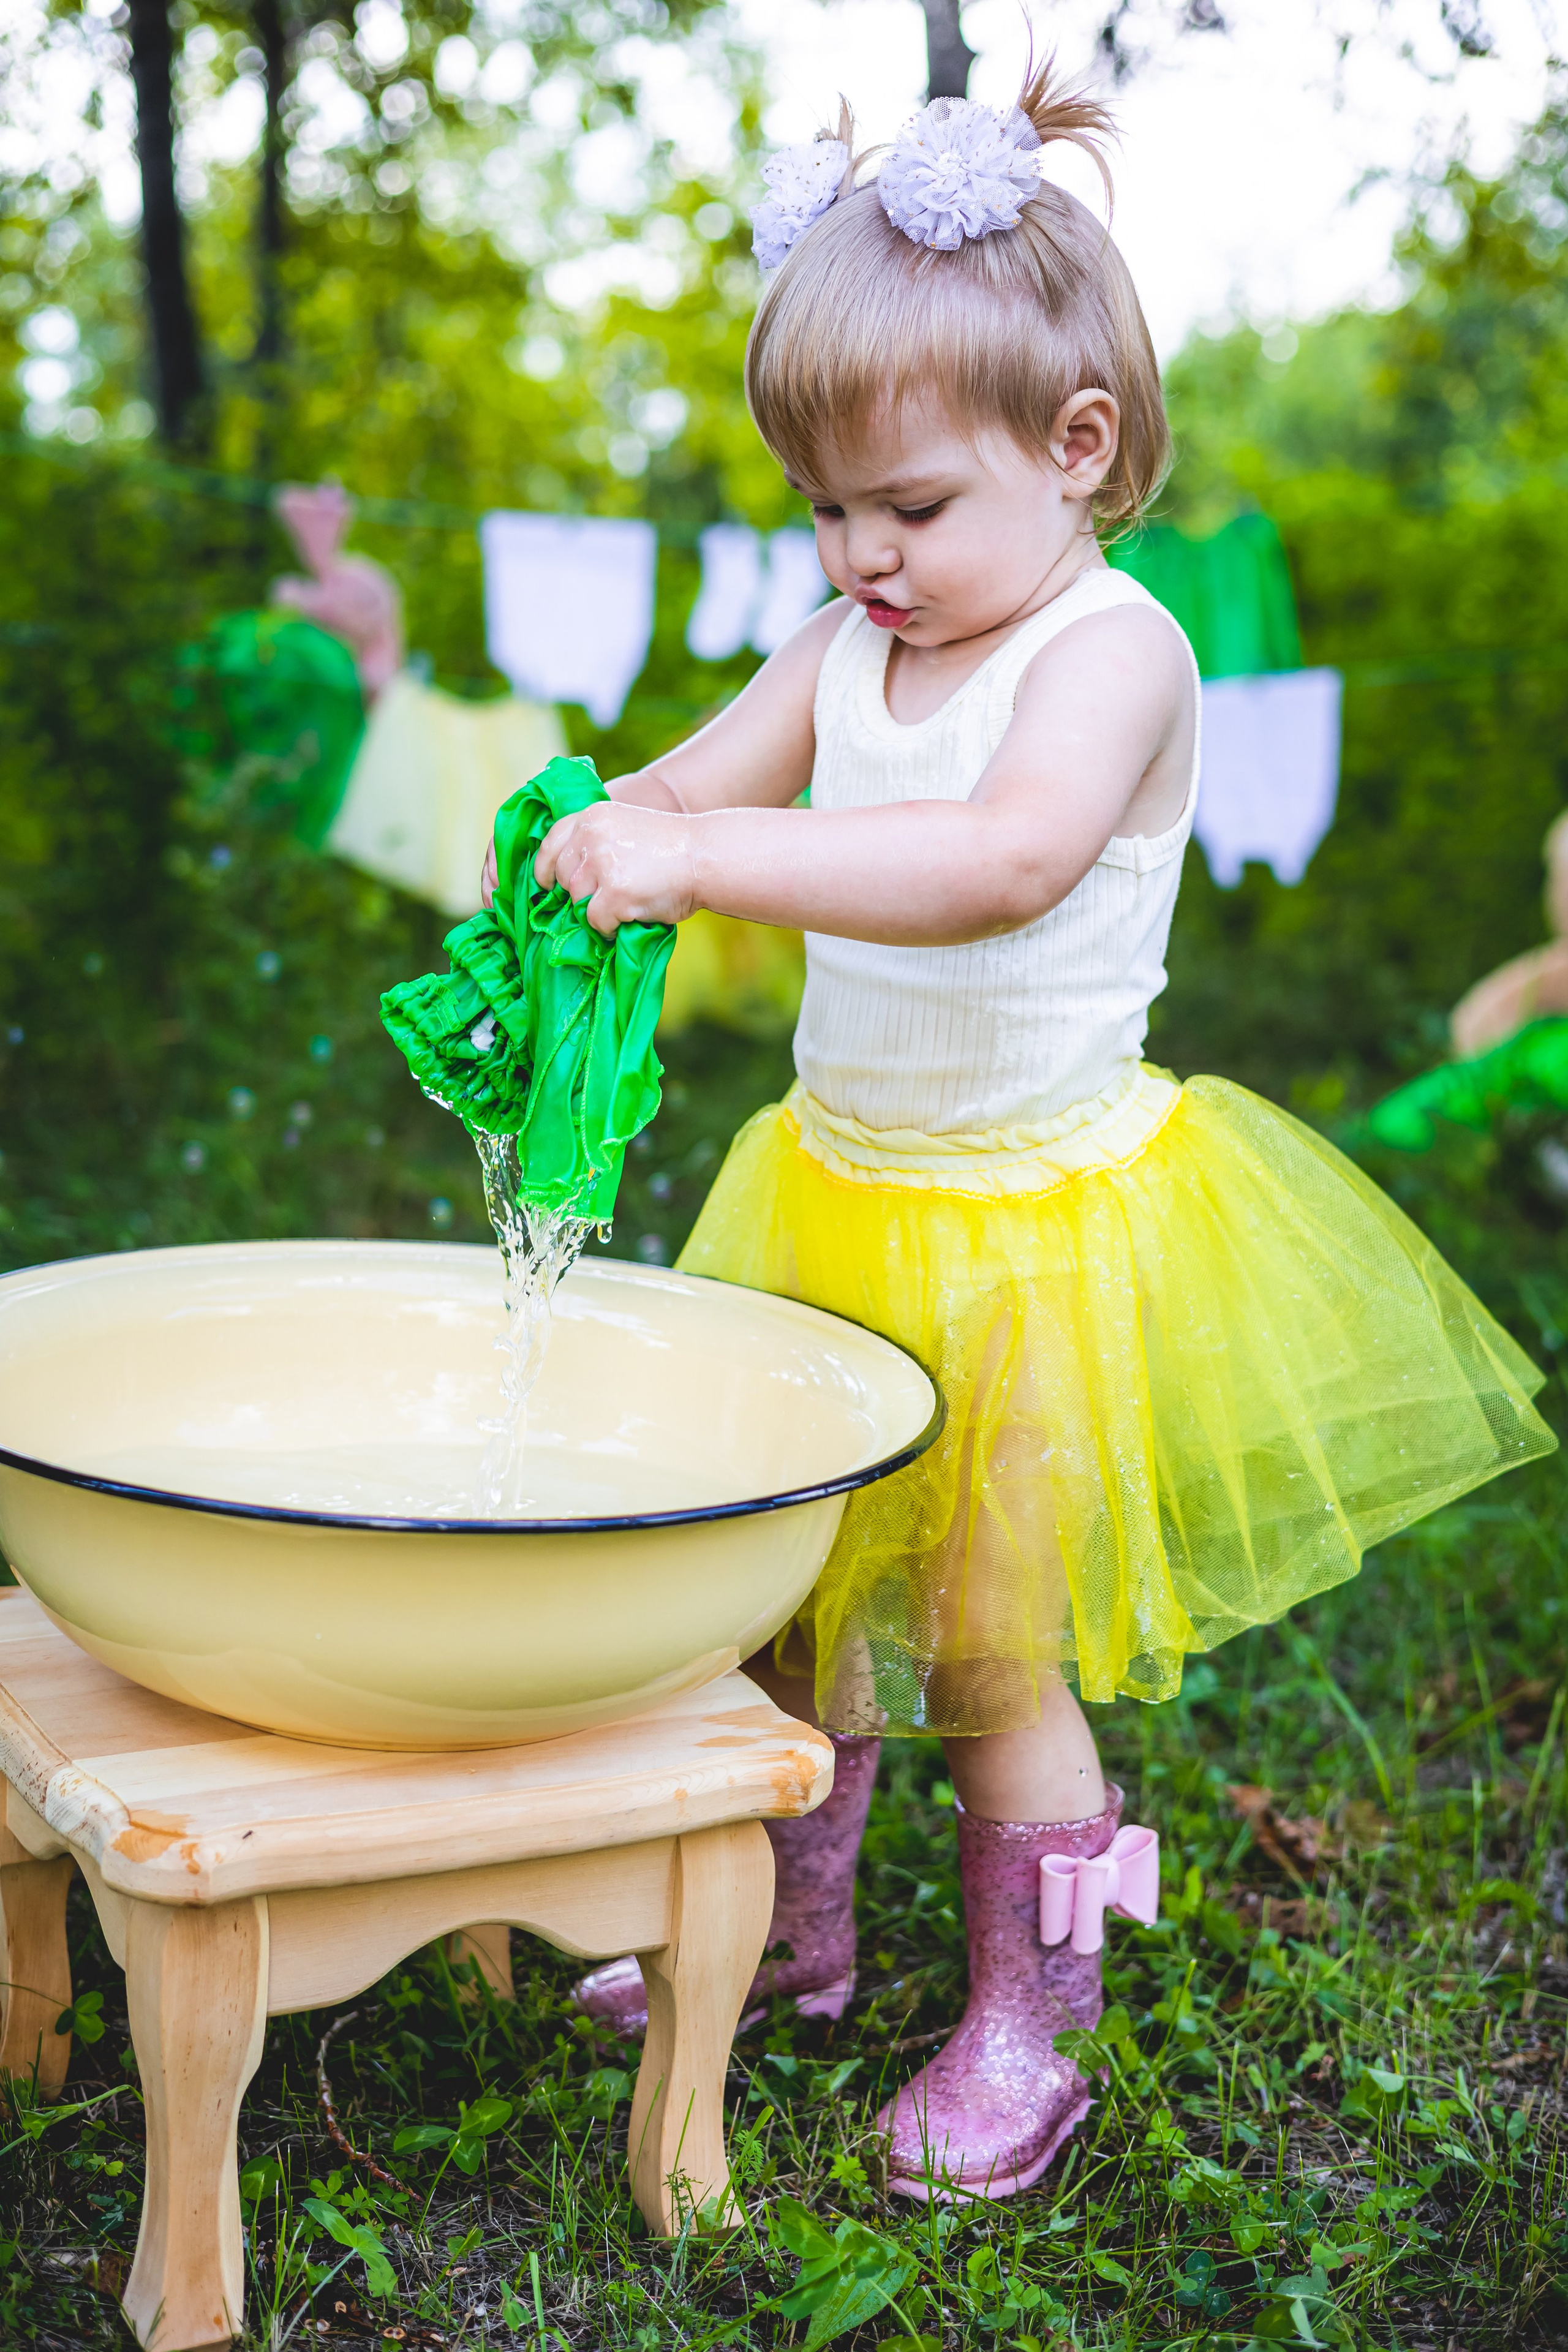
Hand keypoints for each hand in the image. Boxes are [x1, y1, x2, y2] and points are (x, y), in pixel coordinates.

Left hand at [532, 802, 697, 934]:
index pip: (550, 843)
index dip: (545, 868)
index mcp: (592, 816)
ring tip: (624, 906)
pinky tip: (630, 918)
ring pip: (576, 900)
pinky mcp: (614, 892)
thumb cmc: (670, 850)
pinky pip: (595, 920)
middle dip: (577, 893)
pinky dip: (609, 927)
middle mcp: (591, 835)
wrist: (705, 857)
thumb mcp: (625, 828)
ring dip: (596, 910)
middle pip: (561, 876)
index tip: (546, 885)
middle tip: (604, 899)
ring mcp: (601, 863)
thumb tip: (564, 879)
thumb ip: (595, 843)